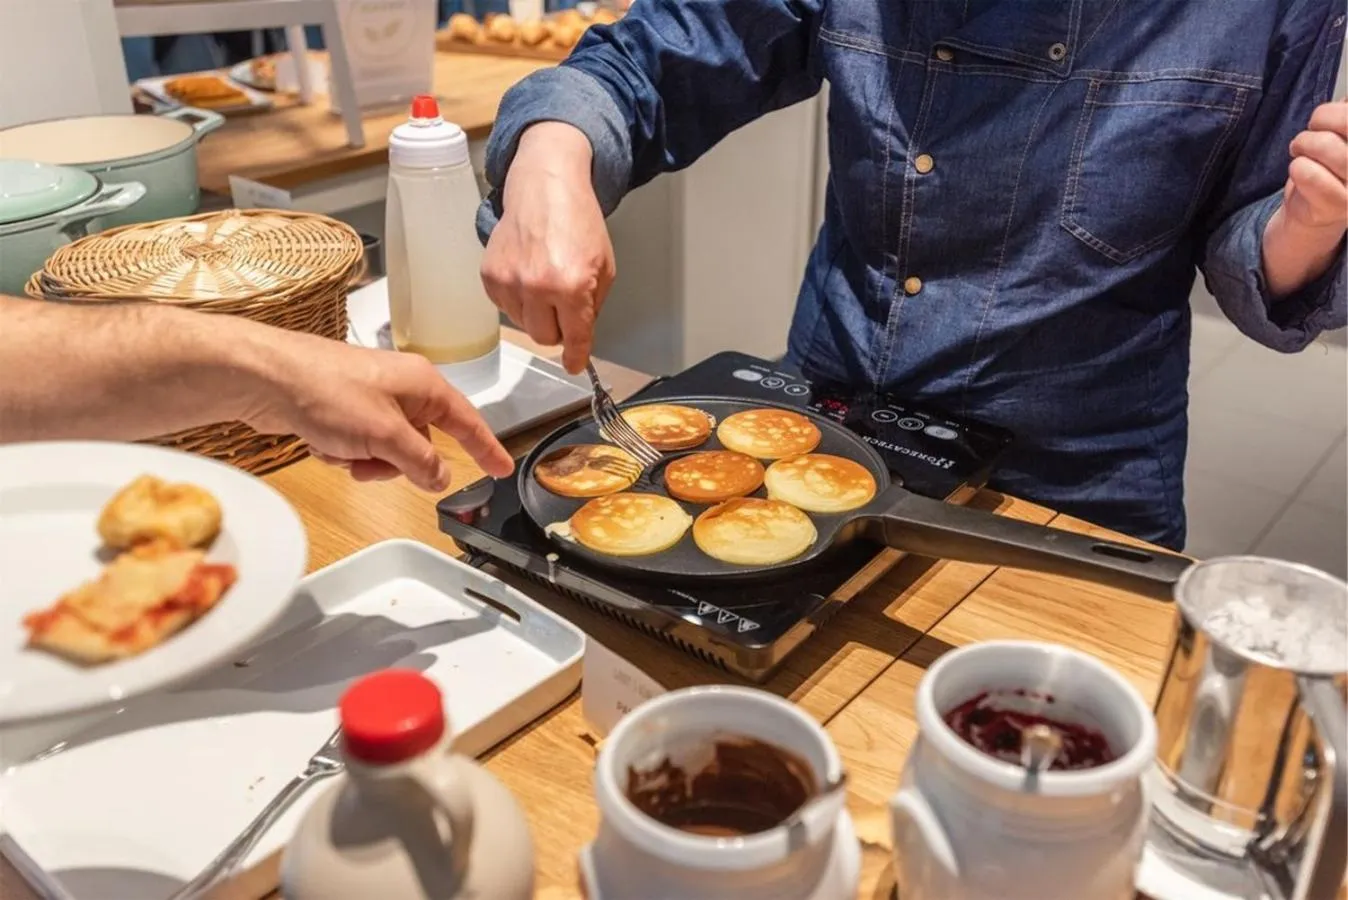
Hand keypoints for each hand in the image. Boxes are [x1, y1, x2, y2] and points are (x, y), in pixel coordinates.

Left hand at [239, 330, 513, 491]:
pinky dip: (344, 452)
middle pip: (422, 443)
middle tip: (374, 464)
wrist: (266, 378)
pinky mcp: (343, 408)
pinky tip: (323, 443)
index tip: (502, 468)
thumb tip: (440, 478)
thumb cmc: (326, 391)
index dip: (486, 448)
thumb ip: (420, 461)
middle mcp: (401, 388)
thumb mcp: (386, 435)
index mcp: (423, 384)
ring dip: (368, 461)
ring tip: (342, 452)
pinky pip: (360, 445)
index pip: (468, 421)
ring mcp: (371, 398)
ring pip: (389, 449)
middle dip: (398, 463)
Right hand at [481, 122, 614, 373]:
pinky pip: (505, 307)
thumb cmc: (577, 220)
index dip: (575, 356)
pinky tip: (527, 272)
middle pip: (545, 338)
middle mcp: (537, 286)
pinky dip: (518, 298)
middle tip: (564, 304)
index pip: (574, 338)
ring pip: (524, 325)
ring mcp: (509, 281)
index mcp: (571, 286)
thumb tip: (580, 334)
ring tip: (545, 279)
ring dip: (537, 312)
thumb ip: (593, 305)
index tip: (574, 364)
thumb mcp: (604, 266)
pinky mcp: (489, 275)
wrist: (546, 186)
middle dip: (557, 328)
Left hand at [1283, 101, 1347, 233]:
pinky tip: (1300, 171)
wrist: (1318, 208)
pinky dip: (1297, 167)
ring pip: (1325, 145)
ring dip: (1303, 144)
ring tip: (1300, 151)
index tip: (1324, 120)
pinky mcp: (1339, 204)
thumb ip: (1345, 113)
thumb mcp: (1343, 134)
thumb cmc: (1331, 163)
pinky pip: (1307, 172)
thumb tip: (1345, 99)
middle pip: (1345, 122)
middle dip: (1319, 121)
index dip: (1333, 112)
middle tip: (1310, 132)